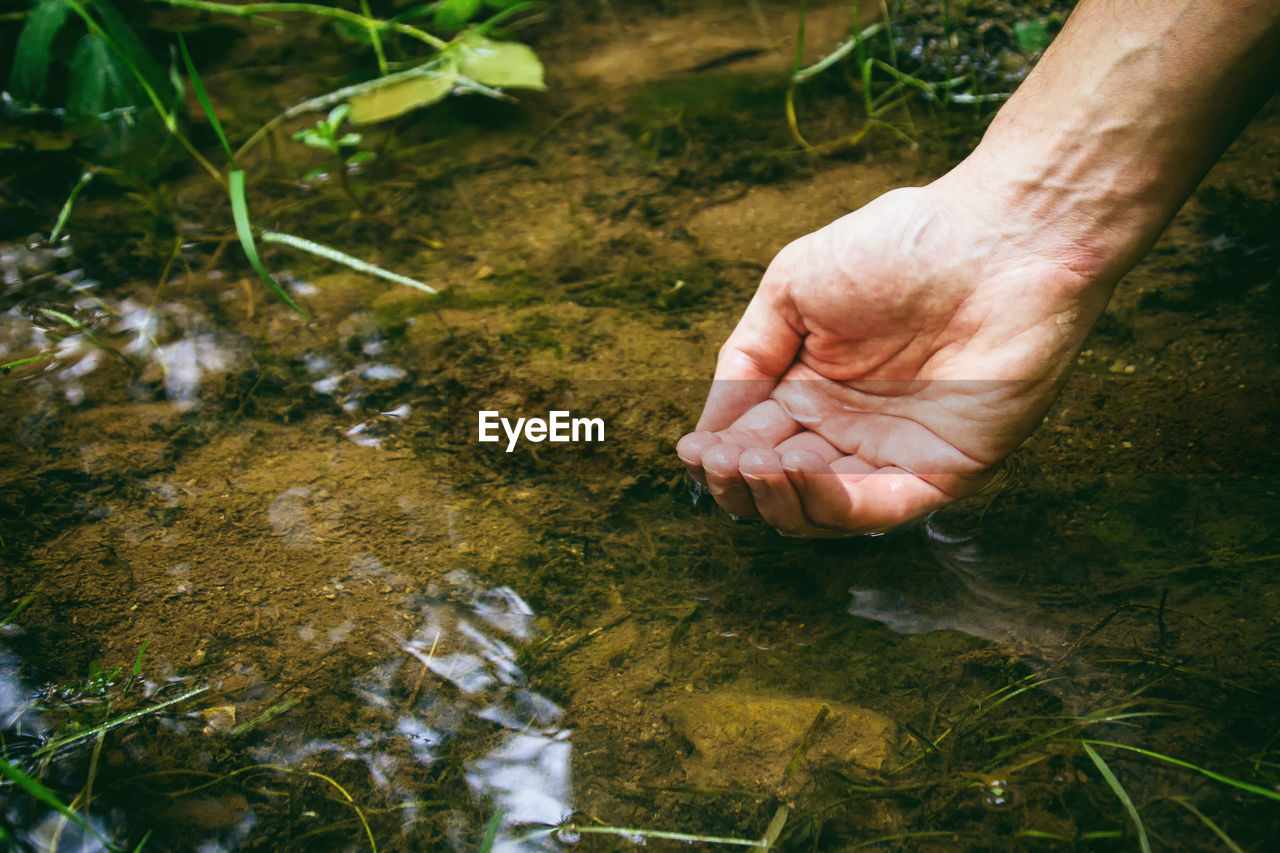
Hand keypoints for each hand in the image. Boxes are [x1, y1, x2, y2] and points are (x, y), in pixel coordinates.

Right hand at [678, 176, 1114, 535]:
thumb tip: (706, 432)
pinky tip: (794, 473)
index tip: (692, 451)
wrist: (1000, 234)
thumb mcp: (791, 289)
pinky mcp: (945, 469)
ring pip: (823, 509)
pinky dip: (832, 503)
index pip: (755, 443)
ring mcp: (896, 453)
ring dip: (779, 497)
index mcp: (813, 388)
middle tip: (721, 463)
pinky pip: (881, 507)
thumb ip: (745, 359)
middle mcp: (850, 429)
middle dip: (742, 482)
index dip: (720, 456)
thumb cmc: (900, 244)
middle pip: (782, 485)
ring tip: (753, 464)